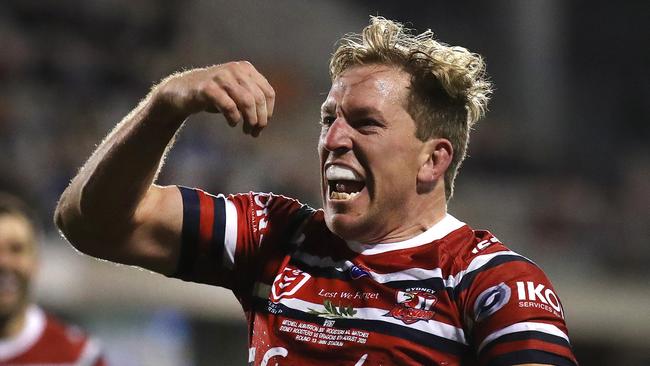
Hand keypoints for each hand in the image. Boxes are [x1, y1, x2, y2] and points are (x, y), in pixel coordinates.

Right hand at [152, 61, 274, 136]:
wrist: (182, 91)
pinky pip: (229, 106)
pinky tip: (232, 123)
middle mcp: (235, 69)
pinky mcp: (208, 88)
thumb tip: (265, 121)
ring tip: (246, 131)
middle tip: (254, 132)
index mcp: (246, 69)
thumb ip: (252, 101)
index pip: (268, 93)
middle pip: (258, 99)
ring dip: (250, 120)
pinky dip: (234, 118)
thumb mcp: (236, 94)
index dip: (268, 112)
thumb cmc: (213, 95)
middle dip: (260, 119)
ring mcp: (221, 77)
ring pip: (247, 102)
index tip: (262, 126)